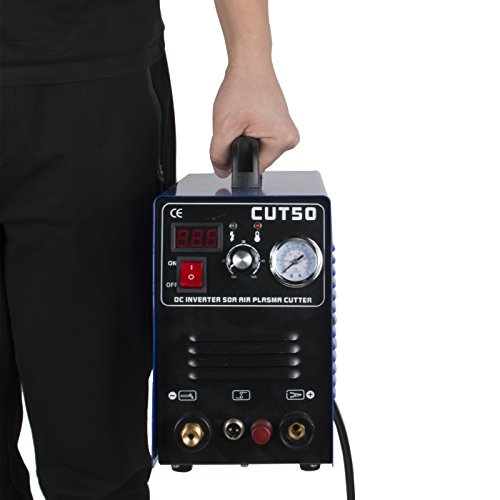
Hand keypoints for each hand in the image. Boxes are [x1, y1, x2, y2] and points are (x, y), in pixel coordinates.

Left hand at [210, 61, 299, 177]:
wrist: (250, 64)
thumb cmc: (242, 87)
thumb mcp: (224, 127)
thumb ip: (219, 155)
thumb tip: (221, 171)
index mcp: (283, 140)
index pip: (255, 167)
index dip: (238, 159)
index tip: (234, 140)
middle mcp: (290, 138)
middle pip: (257, 159)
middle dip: (242, 147)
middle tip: (238, 124)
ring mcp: (286, 132)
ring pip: (257, 150)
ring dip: (245, 139)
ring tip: (243, 118)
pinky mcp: (280, 127)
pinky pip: (260, 140)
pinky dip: (249, 132)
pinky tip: (248, 117)